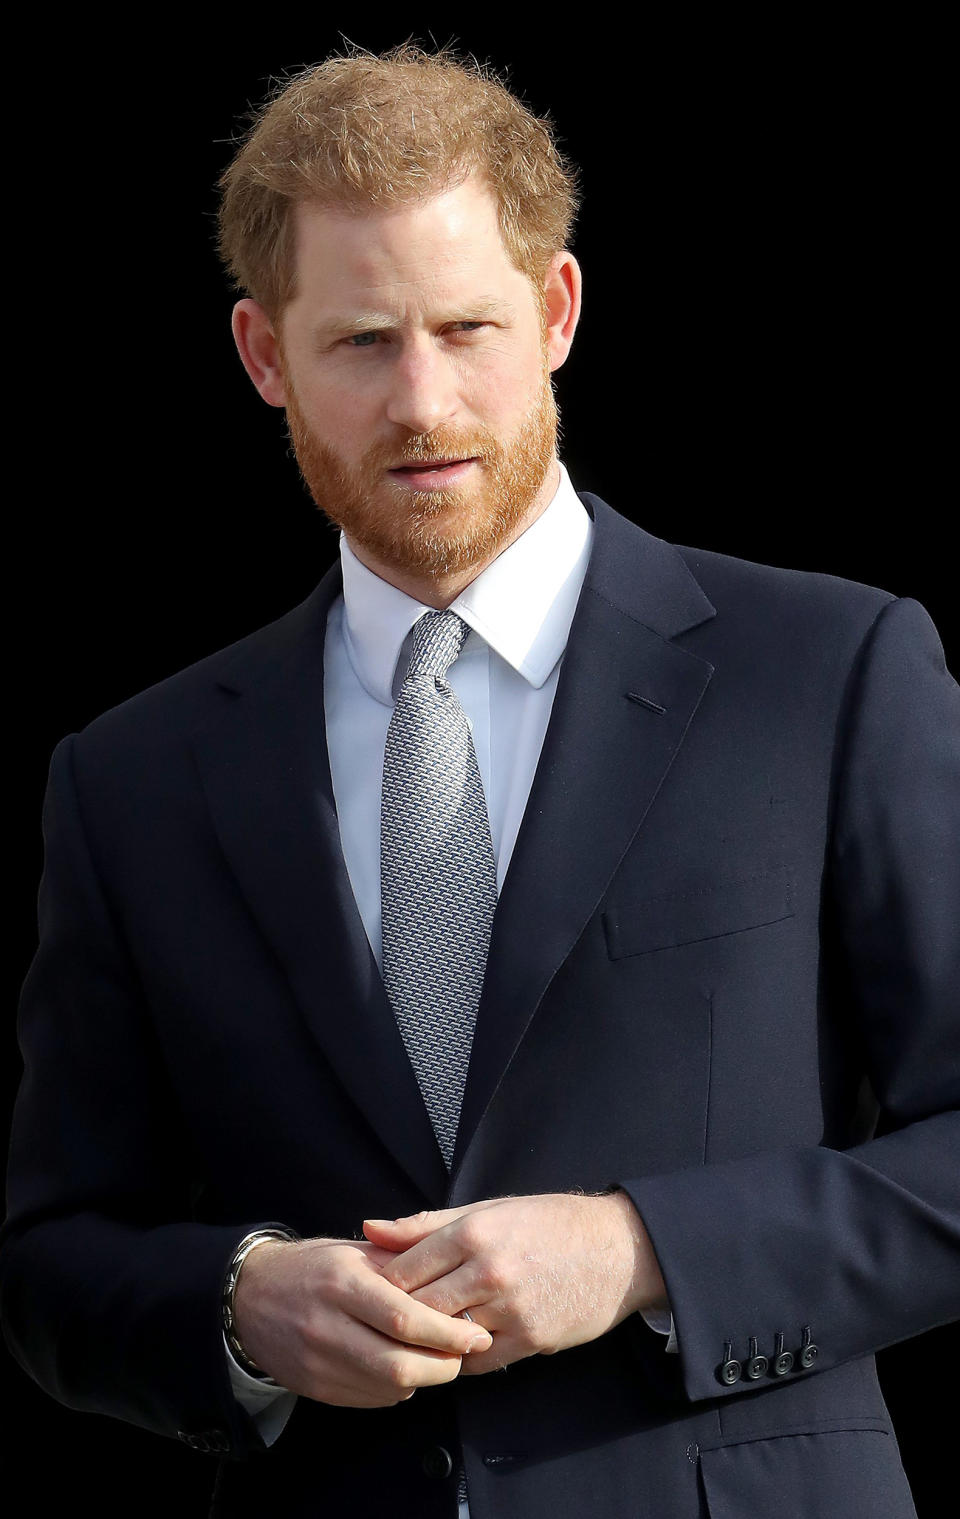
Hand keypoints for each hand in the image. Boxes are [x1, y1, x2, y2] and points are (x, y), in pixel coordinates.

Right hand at [232, 1236, 491, 1405]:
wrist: (249, 1297)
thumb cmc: (313, 1268)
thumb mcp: (354, 1251)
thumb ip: (401, 1265)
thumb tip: (452, 1285)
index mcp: (343, 1283)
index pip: (404, 1318)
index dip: (446, 1332)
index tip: (476, 1333)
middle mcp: (329, 1325)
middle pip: (399, 1364)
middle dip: (443, 1365)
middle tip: (465, 1353)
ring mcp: (319, 1362)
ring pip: (388, 1387)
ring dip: (424, 1378)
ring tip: (439, 1359)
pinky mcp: (316, 1388)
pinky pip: (370, 1399)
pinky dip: (397, 1389)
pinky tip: (404, 1368)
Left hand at [363, 1191, 667, 1374]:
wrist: (618, 1249)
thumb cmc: (548, 1224)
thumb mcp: (488, 1210)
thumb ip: (426, 1224)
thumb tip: (370, 1229)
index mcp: (473, 1231)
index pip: (405, 1268)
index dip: (382, 1285)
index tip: (373, 1293)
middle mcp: (488, 1269)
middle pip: (419, 1307)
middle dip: (399, 1318)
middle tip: (386, 1324)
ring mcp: (510, 1307)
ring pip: (446, 1337)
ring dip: (430, 1341)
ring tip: (418, 1339)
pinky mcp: (530, 1339)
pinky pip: (479, 1362)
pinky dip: (463, 1358)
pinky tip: (460, 1347)